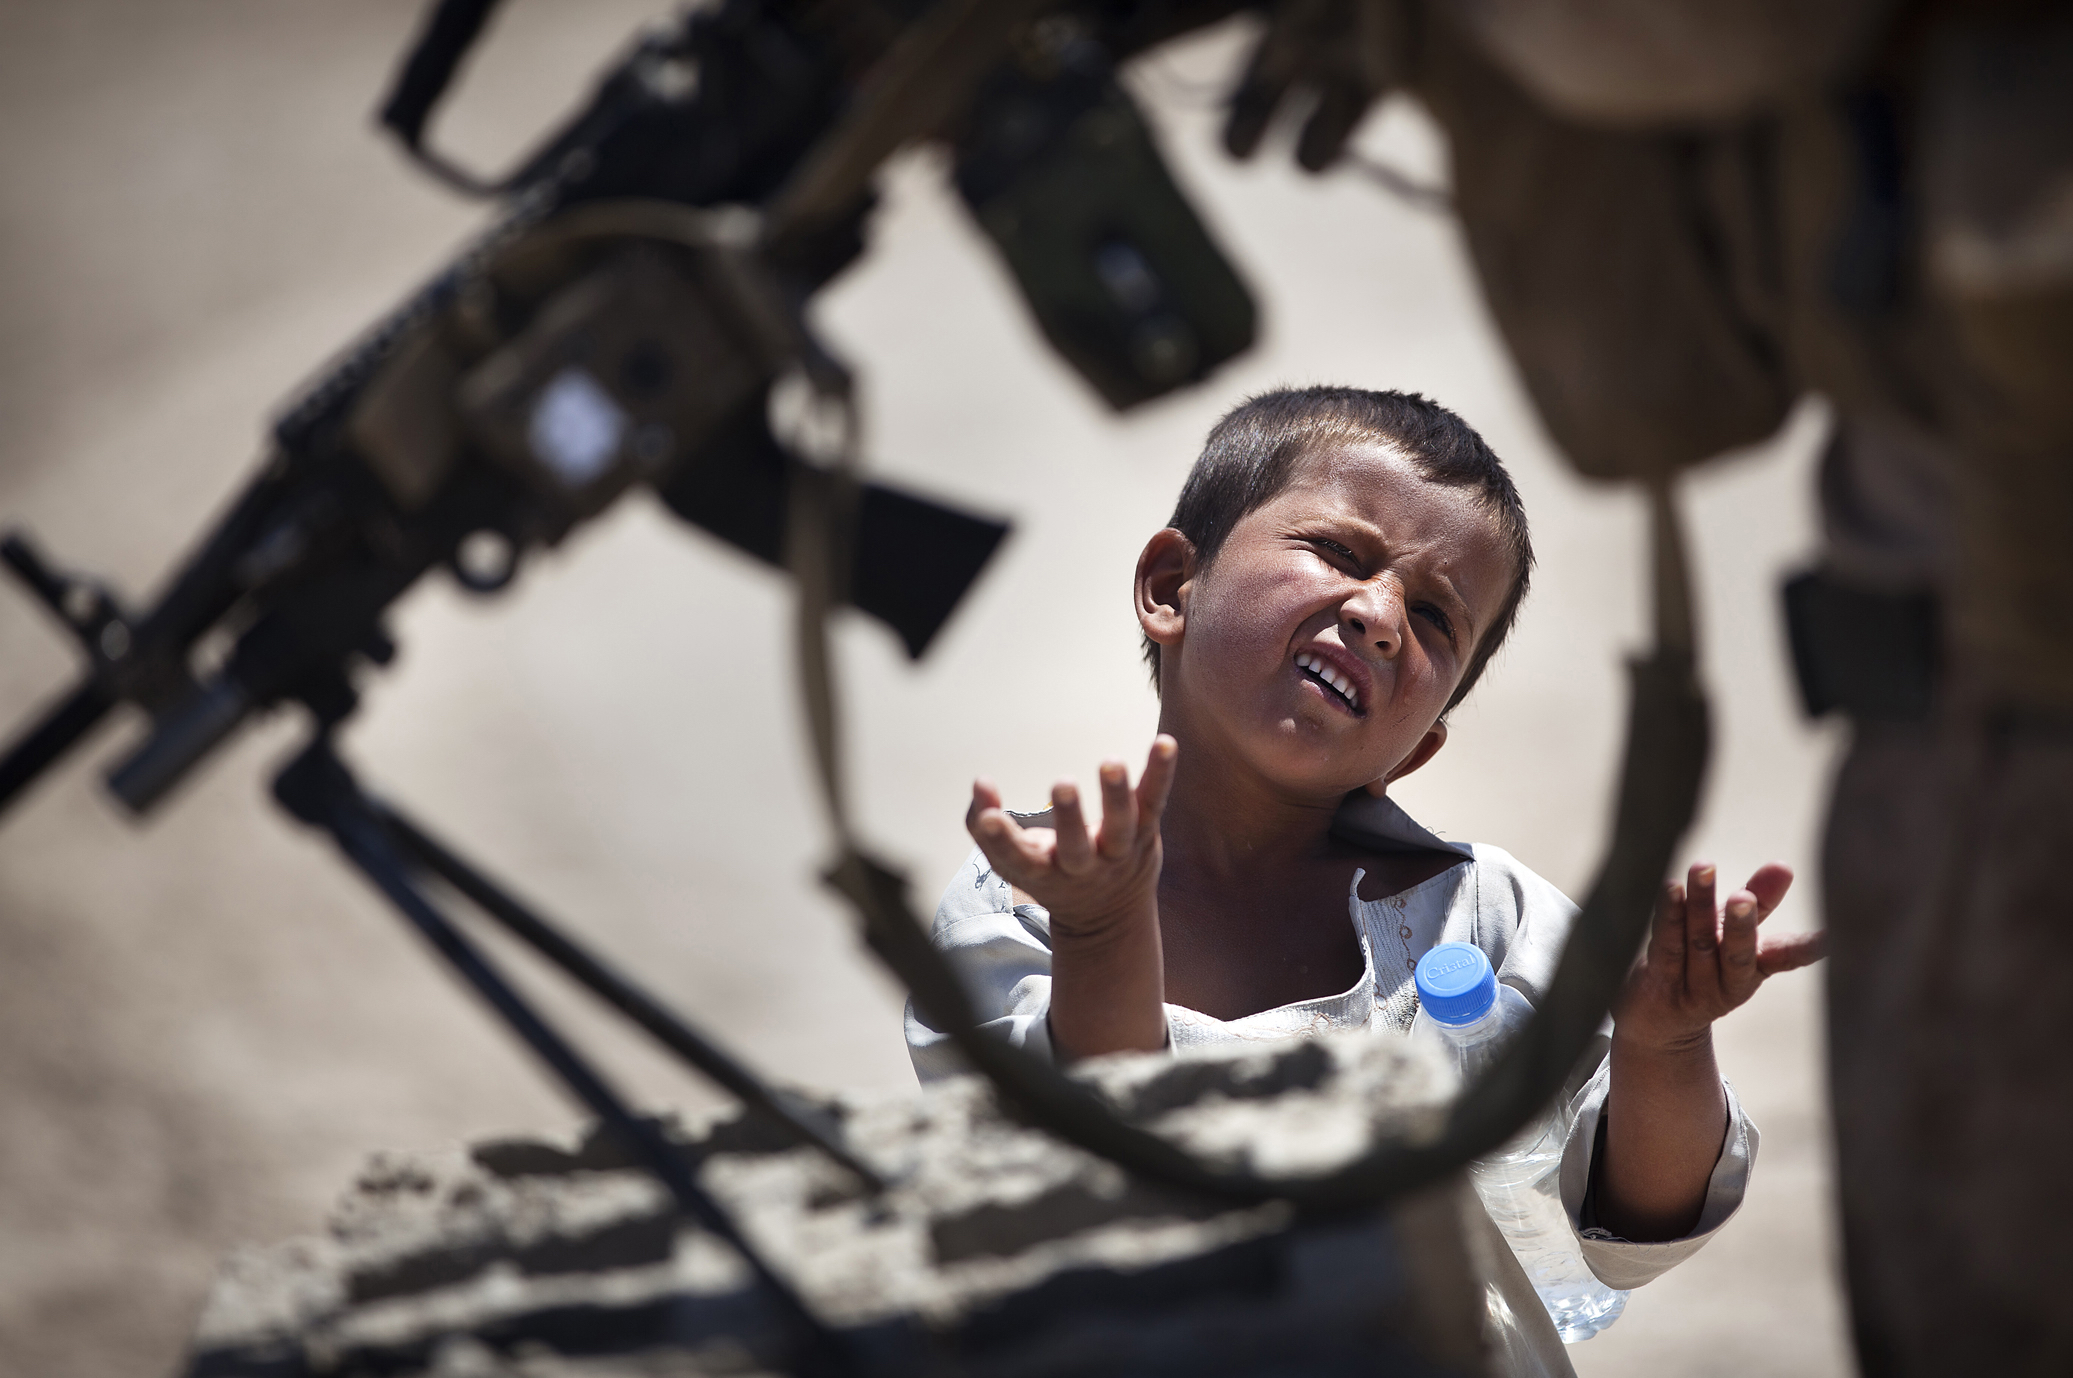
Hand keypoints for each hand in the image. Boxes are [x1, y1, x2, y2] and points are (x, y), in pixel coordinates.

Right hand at [966, 735, 1178, 939]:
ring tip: (1110, 763)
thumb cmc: (1050, 873)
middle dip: (1070, 818)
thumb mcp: (1013, 861)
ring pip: (1121, 827)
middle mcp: (1082, 867)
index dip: (1001, 840)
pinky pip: (1154, 800)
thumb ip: (987, 826)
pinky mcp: (1145, 832)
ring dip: (1117, 795)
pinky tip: (1165, 743)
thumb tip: (980, 783)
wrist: (1108, 918)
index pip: (1017, 860)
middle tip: (1062, 784)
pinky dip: (1160, 772)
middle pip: (1076, 848)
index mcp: (1042, 873)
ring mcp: (1118, 852)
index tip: (989, 818)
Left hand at [1612, 861, 1825, 1054]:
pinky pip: (1666, 945)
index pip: (1788, 957)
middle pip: (1738, 953)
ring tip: (1703, 869)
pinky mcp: (1660, 981)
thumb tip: (1784, 866)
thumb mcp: (1732, 933)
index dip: (1809, 948)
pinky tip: (1671, 888)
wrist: (1657, 1017)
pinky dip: (1668, 915)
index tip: (1833, 936)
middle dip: (1741, 924)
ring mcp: (1693, 986)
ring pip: (1699, 943)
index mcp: (1755, 969)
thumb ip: (1759, 901)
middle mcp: (1727, 982)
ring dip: (1699, 905)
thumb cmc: (1702, 963)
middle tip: (1744, 896)